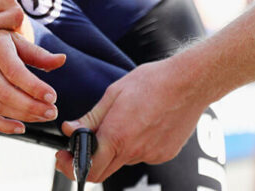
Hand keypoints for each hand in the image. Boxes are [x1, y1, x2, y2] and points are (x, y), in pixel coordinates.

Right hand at [0, 30, 65, 133]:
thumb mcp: (15, 39)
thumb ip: (38, 53)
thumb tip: (61, 60)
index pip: (15, 72)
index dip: (34, 87)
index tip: (52, 97)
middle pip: (7, 93)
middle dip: (32, 106)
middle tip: (52, 111)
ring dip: (23, 116)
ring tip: (42, 116)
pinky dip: (2, 126)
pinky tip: (20, 127)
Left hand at [53, 58, 208, 181]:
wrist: (189, 83)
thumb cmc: (151, 83)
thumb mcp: (112, 95)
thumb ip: (90, 118)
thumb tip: (70, 129)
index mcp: (117, 136)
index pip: (88, 169)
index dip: (71, 166)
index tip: (65, 156)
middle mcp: (134, 151)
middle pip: (103, 170)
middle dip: (88, 160)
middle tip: (82, 142)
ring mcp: (151, 155)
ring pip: (123, 159)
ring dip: (114, 148)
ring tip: (122, 120)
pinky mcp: (164, 154)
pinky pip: (141, 154)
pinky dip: (134, 144)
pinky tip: (141, 123)